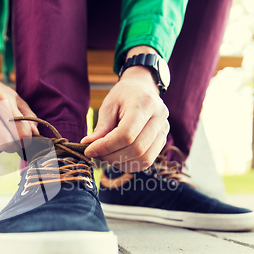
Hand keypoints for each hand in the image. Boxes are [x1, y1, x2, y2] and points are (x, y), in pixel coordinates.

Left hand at [81, 47, 169, 172]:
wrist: (142, 89)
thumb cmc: (123, 96)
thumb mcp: (108, 106)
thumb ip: (101, 127)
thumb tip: (89, 146)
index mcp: (145, 104)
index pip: (126, 134)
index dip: (106, 146)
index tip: (89, 150)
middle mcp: (160, 118)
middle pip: (136, 149)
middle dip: (111, 156)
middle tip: (96, 154)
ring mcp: (164, 131)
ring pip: (144, 159)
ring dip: (120, 162)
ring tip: (106, 155)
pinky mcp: (163, 141)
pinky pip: (147, 161)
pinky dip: (129, 164)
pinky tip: (117, 158)